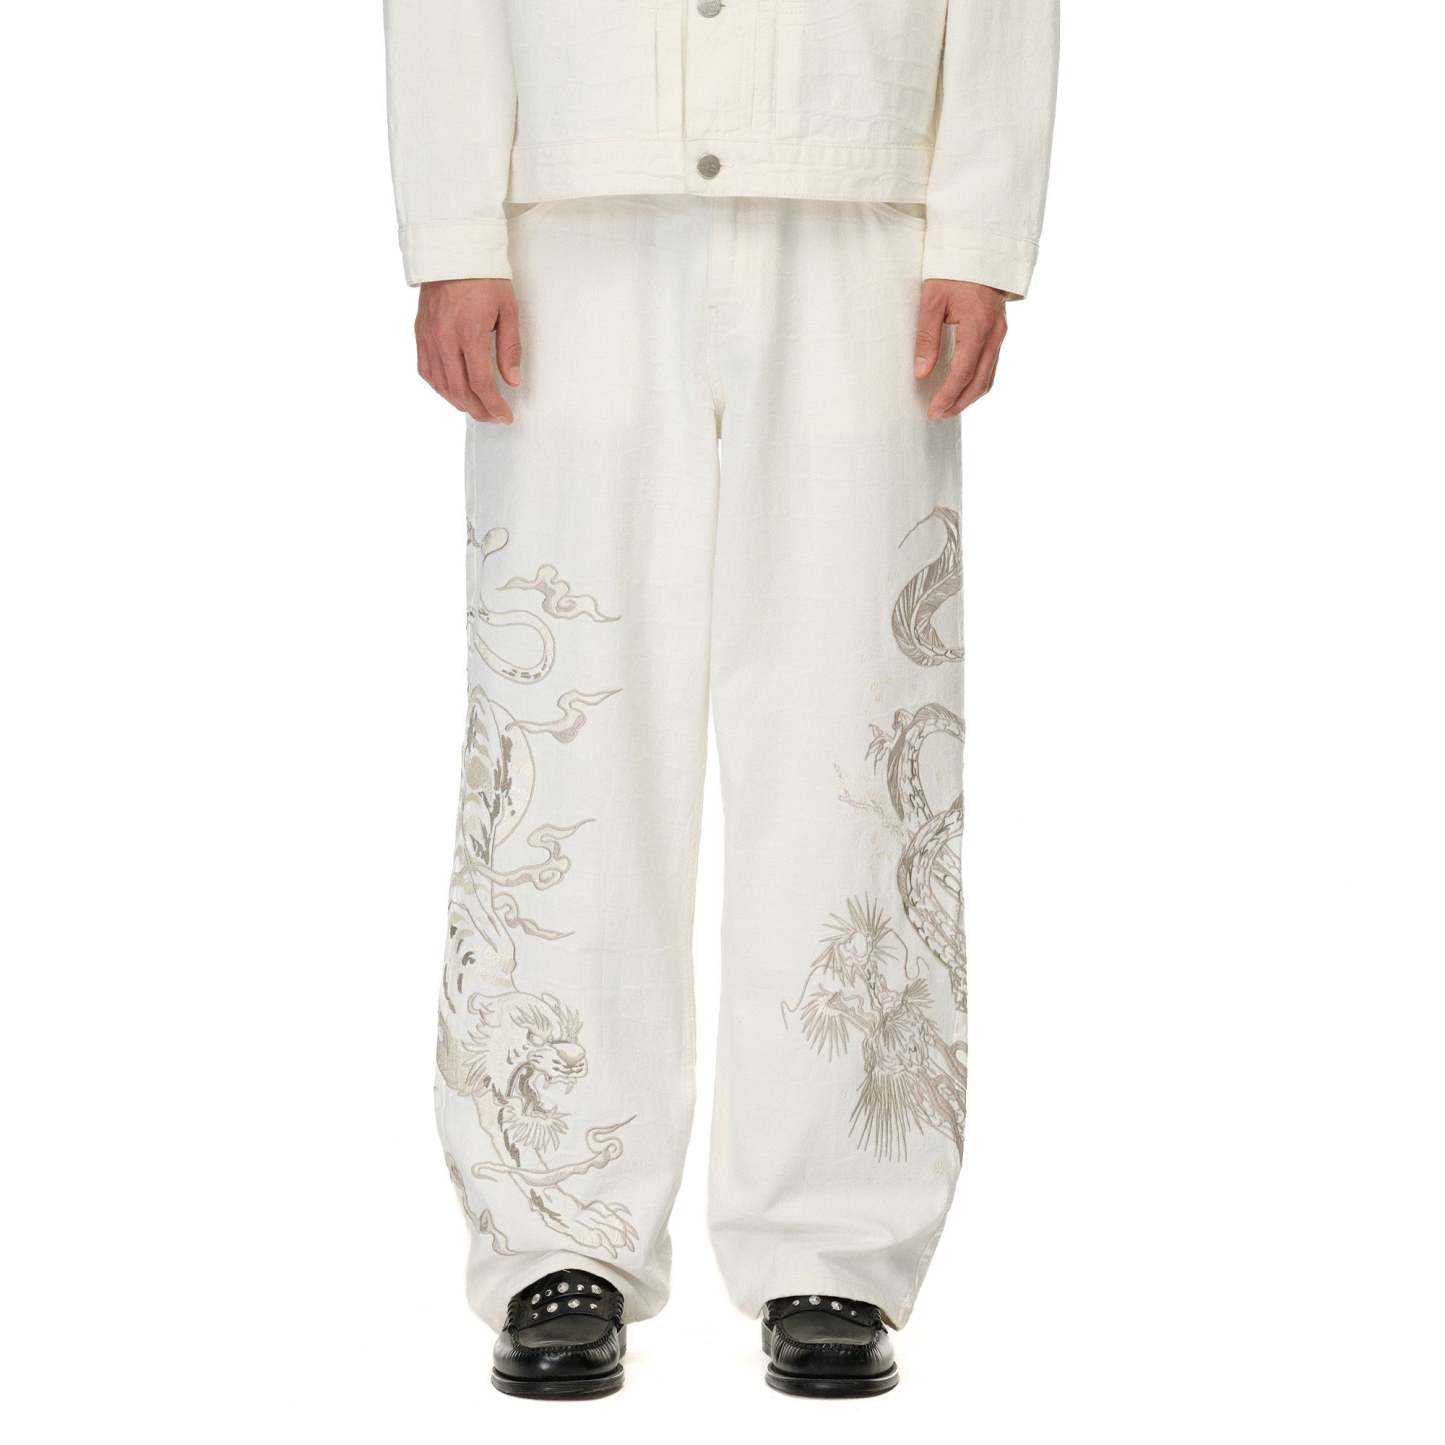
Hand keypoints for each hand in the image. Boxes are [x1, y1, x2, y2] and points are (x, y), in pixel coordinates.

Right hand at [415, 278, 520, 423]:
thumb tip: (512, 381)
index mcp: (469, 333)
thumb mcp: (507, 309)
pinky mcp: (420, 333)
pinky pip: (426, 370)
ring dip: (459, 403)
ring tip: (477, 409)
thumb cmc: (484, 277)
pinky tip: (452, 392)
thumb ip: (510, 348)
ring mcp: (429, 337)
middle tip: (494, 417)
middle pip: (460, 390)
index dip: (493, 405)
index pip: (480, 383)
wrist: (452, 251)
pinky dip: (439, 387)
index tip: (505, 417)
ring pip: (441, 385)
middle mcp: (445, 339)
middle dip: (479, 410)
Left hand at [914, 280, 1007, 419]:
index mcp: (977, 328)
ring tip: (949, 407)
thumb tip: (921, 372)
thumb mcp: (932, 301)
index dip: (948, 396)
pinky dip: (977, 382)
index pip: (962, 373)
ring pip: (988, 377)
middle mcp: (994, 335)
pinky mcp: (999, 332)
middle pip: (979, 382)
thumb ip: (927, 338)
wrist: (980, 249)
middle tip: (938, 415)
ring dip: (969, 396)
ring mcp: (1000, 334)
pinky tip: (962, 388)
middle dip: (959, 403)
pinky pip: (991, 365)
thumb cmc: (952, 271)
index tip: (933, 411)